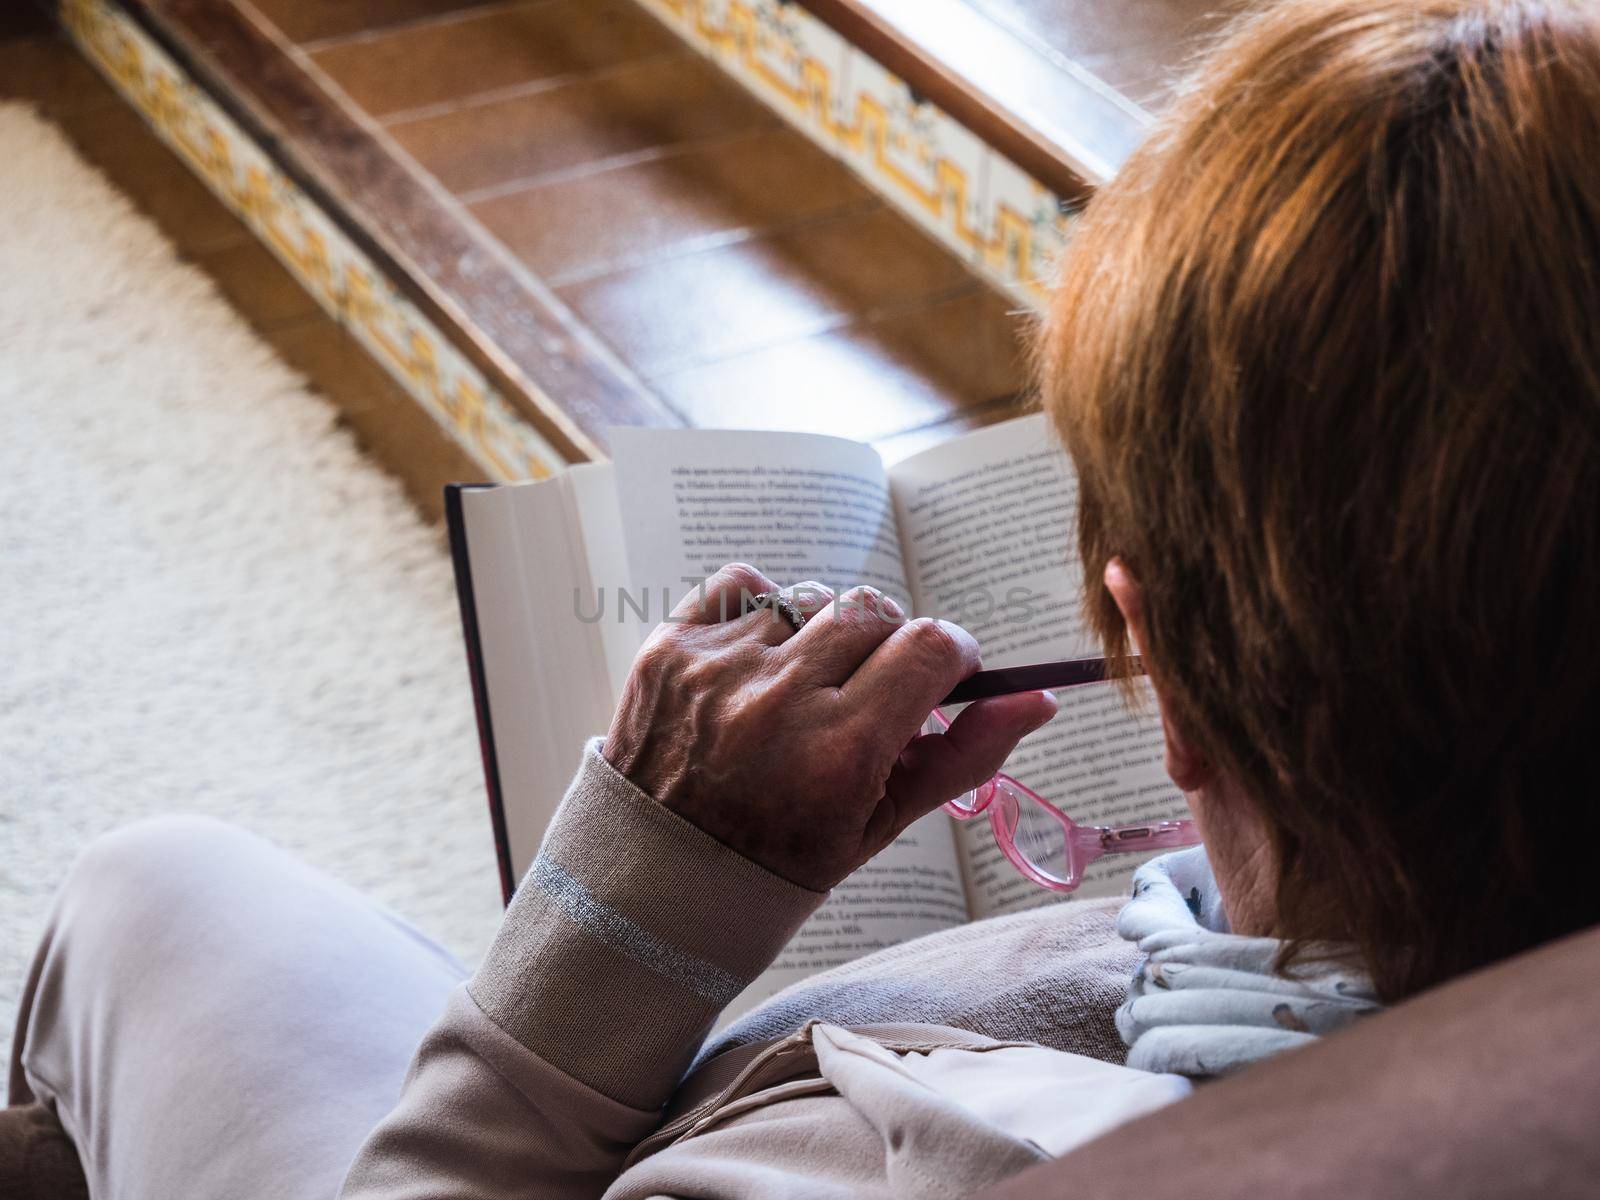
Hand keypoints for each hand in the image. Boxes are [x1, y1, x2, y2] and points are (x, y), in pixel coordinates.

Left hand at [602, 563, 1057, 889]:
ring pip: (811, 593)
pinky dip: (760, 608)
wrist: (656, 876)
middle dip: (888, 644)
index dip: (952, 652)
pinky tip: (757, 659)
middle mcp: (777, 702)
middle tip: (869, 688)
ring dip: (821, 630)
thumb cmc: (780, 857)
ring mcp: (716, 668)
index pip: (929, 647)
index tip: (946, 671)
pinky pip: (742, 582)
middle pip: (874, 611)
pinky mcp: (668, 647)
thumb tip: (1036, 700)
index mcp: (839, 753)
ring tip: (801, 686)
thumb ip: (963, 757)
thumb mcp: (879, 823)